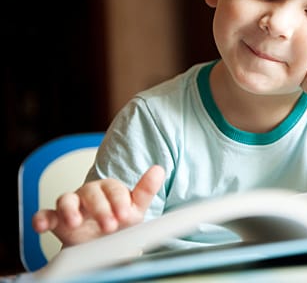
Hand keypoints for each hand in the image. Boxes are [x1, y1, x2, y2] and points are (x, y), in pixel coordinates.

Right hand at [32, 165, 164, 246]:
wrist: (103, 243)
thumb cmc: (120, 221)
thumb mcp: (136, 208)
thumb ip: (146, 190)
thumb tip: (159, 169)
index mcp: (110, 189)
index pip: (114, 189)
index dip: (119, 201)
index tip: (125, 215)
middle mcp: (90, 193)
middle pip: (92, 193)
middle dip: (100, 209)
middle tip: (110, 226)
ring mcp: (73, 206)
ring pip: (67, 199)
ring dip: (70, 209)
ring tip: (75, 222)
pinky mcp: (57, 220)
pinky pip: (46, 215)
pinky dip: (41, 218)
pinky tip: (41, 225)